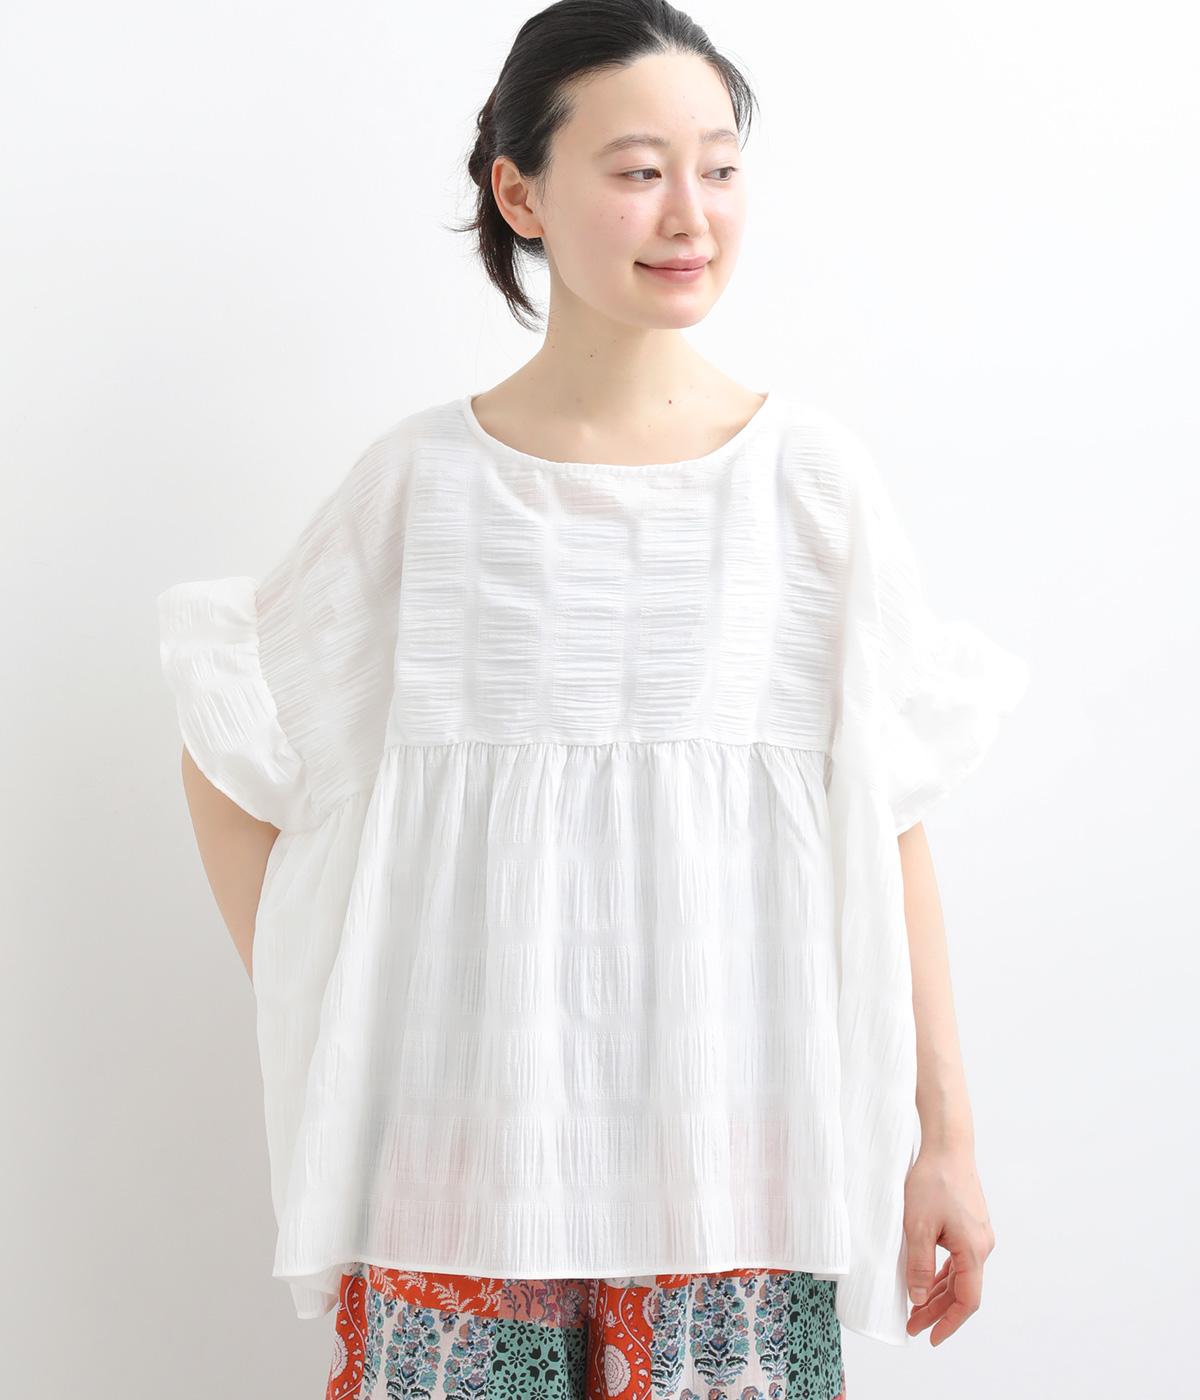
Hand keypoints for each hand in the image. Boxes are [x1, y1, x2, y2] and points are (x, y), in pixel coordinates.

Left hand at [902, 1142, 994, 1344]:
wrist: (947, 1146)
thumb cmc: (932, 1181)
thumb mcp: (917, 1226)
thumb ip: (919, 1266)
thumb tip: (919, 1299)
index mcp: (973, 1250)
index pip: (966, 1301)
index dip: (948, 1323)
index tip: (930, 1337)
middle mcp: (982, 1246)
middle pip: (962, 1290)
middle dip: (938, 1311)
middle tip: (912, 1325)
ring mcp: (978, 1235)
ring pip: (960, 1275)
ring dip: (939, 1293)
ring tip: (916, 1308)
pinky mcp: (970, 1225)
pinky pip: (958, 1259)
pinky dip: (943, 1274)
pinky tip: (928, 1281)